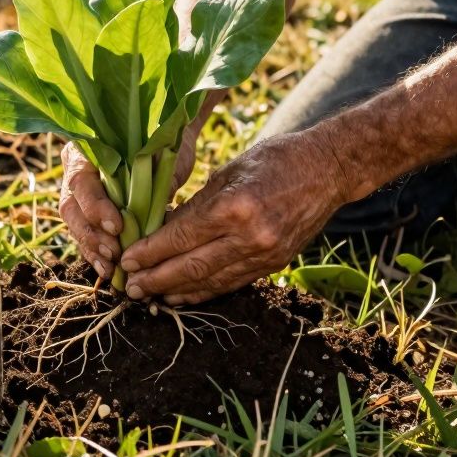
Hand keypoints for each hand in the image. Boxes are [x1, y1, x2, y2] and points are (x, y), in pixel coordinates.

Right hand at [58, 125, 199, 279]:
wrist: (164, 143)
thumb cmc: (162, 144)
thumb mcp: (163, 156)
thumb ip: (155, 178)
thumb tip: (155, 210)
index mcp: (86, 149)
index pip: (81, 180)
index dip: (95, 206)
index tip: (117, 225)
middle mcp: (75, 170)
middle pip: (71, 207)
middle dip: (91, 234)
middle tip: (114, 253)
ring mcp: (79, 194)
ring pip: (75, 225)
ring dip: (92, 249)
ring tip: (110, 268)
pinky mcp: (88, 214)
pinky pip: (85, 236)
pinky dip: (96, 255)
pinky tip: (108, 271)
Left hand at [118, 129, 347, 304]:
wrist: (329, 169)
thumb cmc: (274, 160)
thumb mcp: (228, 172)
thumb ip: (195, 205)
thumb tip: (160, 231)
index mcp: (235, 206)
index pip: (182, 237)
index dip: (150, 252)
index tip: (127, 260)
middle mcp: (251, 236)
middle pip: (193, 266)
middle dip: (157, 278)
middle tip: (130, 287)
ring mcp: (265, 254)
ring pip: (212, 281)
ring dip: (178, 290)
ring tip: (151, 296)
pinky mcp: (275, 264)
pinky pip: (233, 282)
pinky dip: (205, 290)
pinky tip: (183, 294)